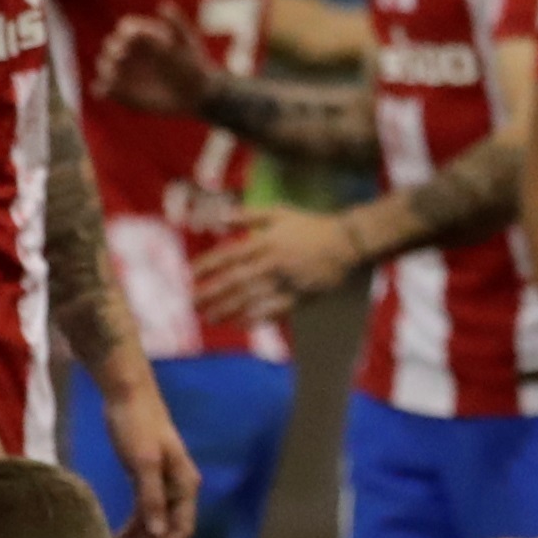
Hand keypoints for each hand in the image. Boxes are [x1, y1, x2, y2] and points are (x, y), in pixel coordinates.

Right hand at [94, 10, 215, 115]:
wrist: (195, 92)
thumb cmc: (191, 63)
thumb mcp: (186, 43)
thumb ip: (177, 24)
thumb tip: (165, 5)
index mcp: (141, 34)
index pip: (126, 27)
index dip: (127, 32)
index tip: (132, 37)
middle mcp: (127, 50)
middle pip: (110, 45)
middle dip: (113, 49)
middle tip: (121, 56)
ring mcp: (122, 70)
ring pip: (104, 66)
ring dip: (106, 69)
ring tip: (112, 75)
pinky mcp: (120, 90)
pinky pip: (105, 89)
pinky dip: (103, 89)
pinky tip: (104, 92)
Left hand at [99, 378, 200, 537]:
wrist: (126, 394)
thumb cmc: (137, 425)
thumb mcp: (143, 462)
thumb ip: (152, 498)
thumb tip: (160, 534)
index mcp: (185, 486)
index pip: (181, 530)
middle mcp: (178, 490)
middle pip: (169, 533)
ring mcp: (162, 486)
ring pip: (155, 526)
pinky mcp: (145, 481)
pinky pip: (142, 514)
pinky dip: (130, 529)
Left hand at [193, 205, 366, 324]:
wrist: (347, 242)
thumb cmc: (311, 226)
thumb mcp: (279, 213)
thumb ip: (248, 216)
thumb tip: (220, 218)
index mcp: (265, 242)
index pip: (228, 256)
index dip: (207, 266)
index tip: (190, 275)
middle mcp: (272, 263)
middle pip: (234, 282)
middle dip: (211, 294)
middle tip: (192, 304)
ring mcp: (286, 282)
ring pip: (251, 299)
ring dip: (228, 310)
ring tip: (210, 318)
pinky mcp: (301, 296)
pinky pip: (275, 311)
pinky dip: (257, 318)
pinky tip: (241, 324)